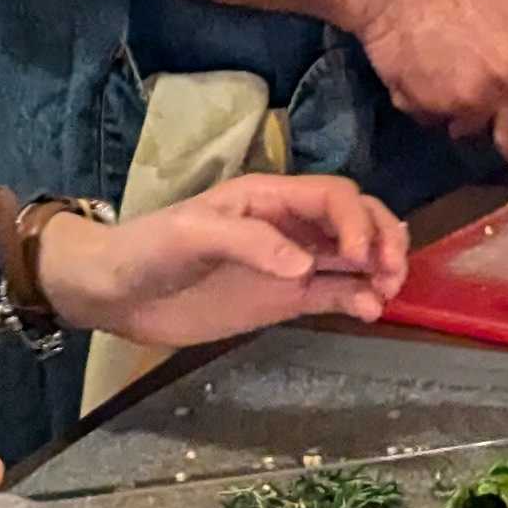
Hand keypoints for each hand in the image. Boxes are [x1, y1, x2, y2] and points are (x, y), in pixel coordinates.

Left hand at [33, 173, 410, 346]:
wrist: (116, 293)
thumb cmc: (149, 249)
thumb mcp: (192, 236)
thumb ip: (249, 243)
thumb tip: (305, 265)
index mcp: (268, 198)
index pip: (332, 197)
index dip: (355, 221)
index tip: (357, 255)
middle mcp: (289, 226)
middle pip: (356, 219)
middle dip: (383, 238)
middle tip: (391, 271)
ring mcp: (290, 264)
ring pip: (354, 257)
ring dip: (379, 269)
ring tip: (387, 292)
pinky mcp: (284, 299)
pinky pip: (334, 293)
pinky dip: (358, 298)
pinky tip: (369, 310)